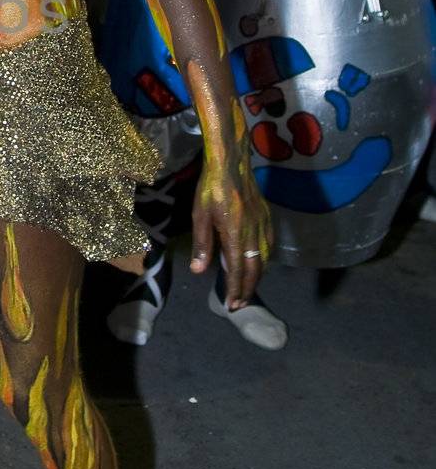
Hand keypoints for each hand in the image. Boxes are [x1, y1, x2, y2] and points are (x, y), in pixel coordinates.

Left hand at [189, 147, 272, 306]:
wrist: (231, 163)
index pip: (238, 268)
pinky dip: (263, 260)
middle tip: (240, 305)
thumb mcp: (200, 215)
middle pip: (255, 268)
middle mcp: (254, 232)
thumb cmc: (211, 188)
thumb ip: (202, 244)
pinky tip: (257, 264)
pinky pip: (268, 245)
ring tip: (247, 290)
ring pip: (264, 258)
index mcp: (236, 233)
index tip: (232, 304)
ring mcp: (263, 224)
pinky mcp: (267, 217)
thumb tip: (199, 271)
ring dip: (257, 277)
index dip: (236, 288)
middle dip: (248, 289)